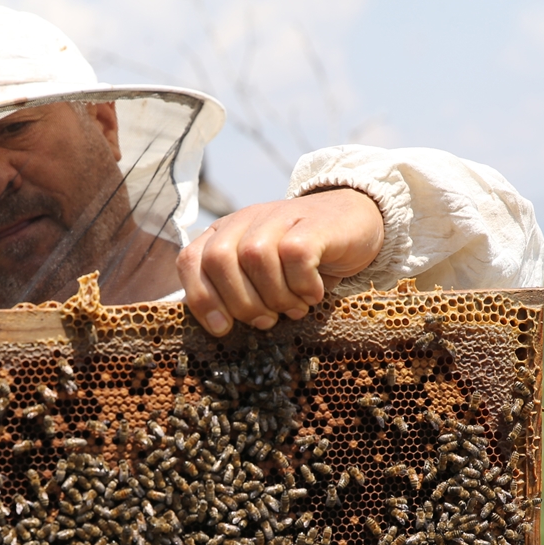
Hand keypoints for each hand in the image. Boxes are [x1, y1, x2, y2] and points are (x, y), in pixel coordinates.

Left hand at [177, 188, 384, 335]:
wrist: (353, 223)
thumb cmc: (300, 262)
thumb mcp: (260, 276)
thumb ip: (235, 291)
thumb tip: (219, 327)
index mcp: (223, 234)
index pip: (190, 261)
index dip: (201, 298)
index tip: (222, 328)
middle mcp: (245, 220)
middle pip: (219, 260)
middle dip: (240, 302)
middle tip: (266, 320)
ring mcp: (278, 217)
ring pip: (255, 257)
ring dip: (274, 296)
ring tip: (293, 307)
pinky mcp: (312, 223)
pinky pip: (295, 255)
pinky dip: (302, 284)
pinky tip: (313, 293)